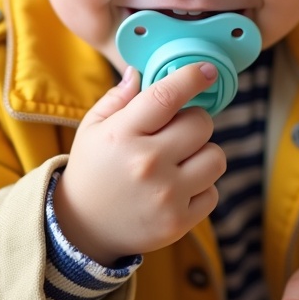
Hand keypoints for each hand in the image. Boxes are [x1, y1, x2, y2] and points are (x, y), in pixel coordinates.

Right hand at [52, 62, 225, 265]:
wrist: (82, 229)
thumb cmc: (92, 169)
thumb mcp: (93, 128)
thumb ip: (119, 97)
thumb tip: (140, 70)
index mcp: (122, 134)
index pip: (166, 96)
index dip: (191, 78)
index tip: (207, 70)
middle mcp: (147, 163)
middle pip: (201, 123)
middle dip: (193, 121)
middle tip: (176, 131)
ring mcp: (166, 195)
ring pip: (215, 157)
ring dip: (202, 154)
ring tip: (179, 161)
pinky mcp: (179, 222)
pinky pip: (213, 191)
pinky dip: (201, 187)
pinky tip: (178, 188)